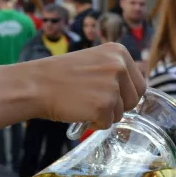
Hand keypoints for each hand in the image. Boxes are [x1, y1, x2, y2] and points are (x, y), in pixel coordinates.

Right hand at [30, 43, 144, 128]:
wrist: (35, 84)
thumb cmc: (60, 76)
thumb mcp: (94, 62)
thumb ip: (114, 72)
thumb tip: (133, 92)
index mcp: (118, 52)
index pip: (140, 83)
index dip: (124, 94)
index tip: (108, 95)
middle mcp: (119, 66)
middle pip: (134, 100)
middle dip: (117, 106)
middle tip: (94, 101)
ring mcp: (112, 87)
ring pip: (121, 113)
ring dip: (104, 114)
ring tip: (82, 103)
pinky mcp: (103, 106)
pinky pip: (107, 124)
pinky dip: (94, 123)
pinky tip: (79, 111)